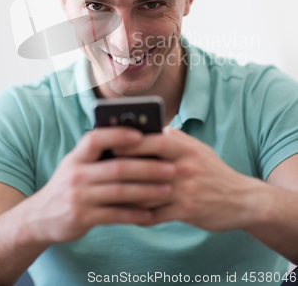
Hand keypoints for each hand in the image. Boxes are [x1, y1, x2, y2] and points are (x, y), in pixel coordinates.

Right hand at [24, 127, 174, 243]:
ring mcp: (77, 197)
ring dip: (147, 191)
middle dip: (147, 167)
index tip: (141, 135)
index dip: (118, 135)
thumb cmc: (70, 185)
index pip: (95, 139)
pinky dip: (134, 214)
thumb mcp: (77, 166)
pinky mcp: (81, 218)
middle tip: (170, 168)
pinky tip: (151, 213)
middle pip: (117, 168)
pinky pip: (114, 215)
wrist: (40, 218)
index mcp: (76, 157)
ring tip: (167, 189)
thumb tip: (137, 141)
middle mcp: (75, 174)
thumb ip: (99, 156)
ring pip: (119, 192)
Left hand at [114, 127, 258, 231]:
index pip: (154, 140)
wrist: (241, 199)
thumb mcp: (197, 148)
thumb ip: (173, 137)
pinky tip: (125, 214)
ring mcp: (186, 189)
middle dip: (121, 169)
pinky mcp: (187, 210)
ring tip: (107, 194)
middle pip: (146, 166)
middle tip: (101, 171)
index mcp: (185, 148)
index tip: (110, 142)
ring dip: (126, 195)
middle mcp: (185, 166)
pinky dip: (139, 215)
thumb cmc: (212, 171)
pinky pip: (156, 214)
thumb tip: (148, 127)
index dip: (131, 141)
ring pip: (146, 192)